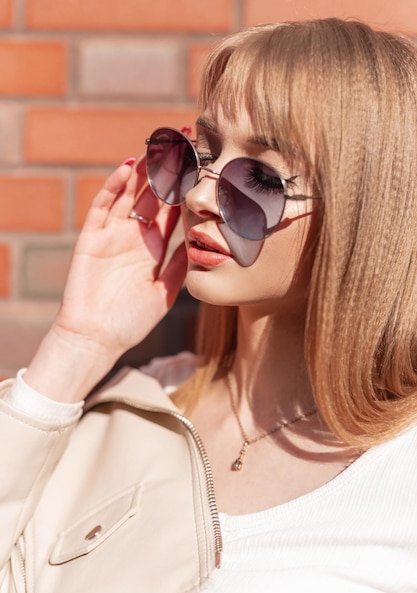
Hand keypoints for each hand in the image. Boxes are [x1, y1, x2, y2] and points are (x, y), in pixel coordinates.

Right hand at [24, 156, 186, 400]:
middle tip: (185, 140)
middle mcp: (135, 235)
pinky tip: (129, 166)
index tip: (205, 165)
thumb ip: (180, 264)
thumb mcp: (166, 291)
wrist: (97, 339)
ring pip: (130, 192)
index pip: (173, 209)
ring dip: (144, 169)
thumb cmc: (131, 320)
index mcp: (154, 247)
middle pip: (153, 194)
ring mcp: (112, 233)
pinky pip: (103, 206)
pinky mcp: (92, 237)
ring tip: (161, 144)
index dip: (188, 188)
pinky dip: (114, 185)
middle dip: (168, 169)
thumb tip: (203, 239)